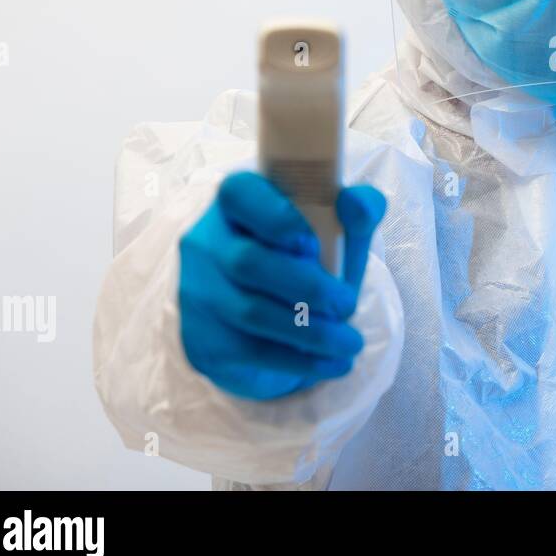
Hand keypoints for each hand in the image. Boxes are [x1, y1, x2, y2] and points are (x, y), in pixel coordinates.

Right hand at [178, 170, 387, 399]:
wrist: (272, 318)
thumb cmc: (308, 258)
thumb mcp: (337, 231)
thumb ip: (357, 208)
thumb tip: (358, 203)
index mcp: (237, 202)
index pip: (239, 193)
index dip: (275, 217)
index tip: (311, 245)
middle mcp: (206, 242)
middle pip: (248, 263)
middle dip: (308, 287)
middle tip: (348, 304)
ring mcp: (198, 292)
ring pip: (251, 313)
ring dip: (311, 331)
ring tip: (351, 341)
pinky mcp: (202, 339)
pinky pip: (251, 351)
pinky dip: (300, 360)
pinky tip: (335, 362)